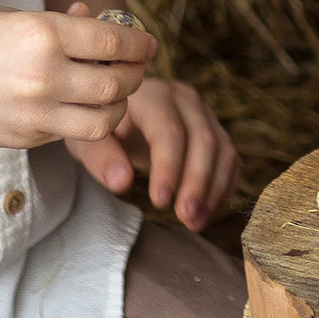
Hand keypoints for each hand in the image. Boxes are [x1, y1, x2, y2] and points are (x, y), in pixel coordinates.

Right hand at [0, 0, 152, 149]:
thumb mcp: (16, 16)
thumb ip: (63, 28)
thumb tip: (105, 27)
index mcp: (42, 34)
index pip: (114, 43)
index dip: (139, 43)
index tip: (146, 43)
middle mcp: (42, 77)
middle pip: (117, 85)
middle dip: (135, 75)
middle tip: (134, 67)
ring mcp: (33, 114)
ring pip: (104, 121)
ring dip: (118, 106)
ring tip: (112, 90)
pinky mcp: (23, 139)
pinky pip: (71, 133)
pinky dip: (84, 119)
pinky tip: (75, 104)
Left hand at [71, 62, 240, 225]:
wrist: (118, 111)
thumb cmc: (102, 128)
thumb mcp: (88, 140)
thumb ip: (101, 158)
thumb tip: (122, 182)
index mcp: (151, 95)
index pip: (168, 131)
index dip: (168, 167)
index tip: (160, 202)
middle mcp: (184, 98)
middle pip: (202, 140)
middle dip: (197, 183)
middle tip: (186, 218)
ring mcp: (203, 112)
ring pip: (222, 149)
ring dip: (213, 189)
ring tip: (196, 222)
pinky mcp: (214, 129)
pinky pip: (230, 158)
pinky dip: (223, 186)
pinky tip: (208, 210)